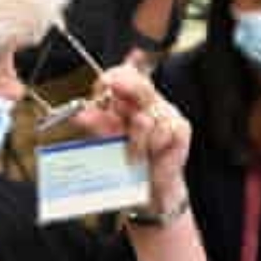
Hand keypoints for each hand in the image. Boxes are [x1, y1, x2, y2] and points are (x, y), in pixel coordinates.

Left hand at [72, 64, 190, 219]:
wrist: (148, 186)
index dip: (113, 78)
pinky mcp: (180, 128)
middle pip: (139, 85)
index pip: (124, 74)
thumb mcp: (105, 138)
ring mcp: (166, 113)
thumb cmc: (127, 159)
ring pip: (147, 118)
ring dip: (136, 141)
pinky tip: (151, 155)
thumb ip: (95, 124)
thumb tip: (80, 115)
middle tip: (115, 103)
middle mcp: (149, 101)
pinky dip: (153, 146)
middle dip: (126, 91)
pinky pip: (164, 132)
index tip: (103, 86)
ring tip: (133, 156)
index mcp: (129, 99)